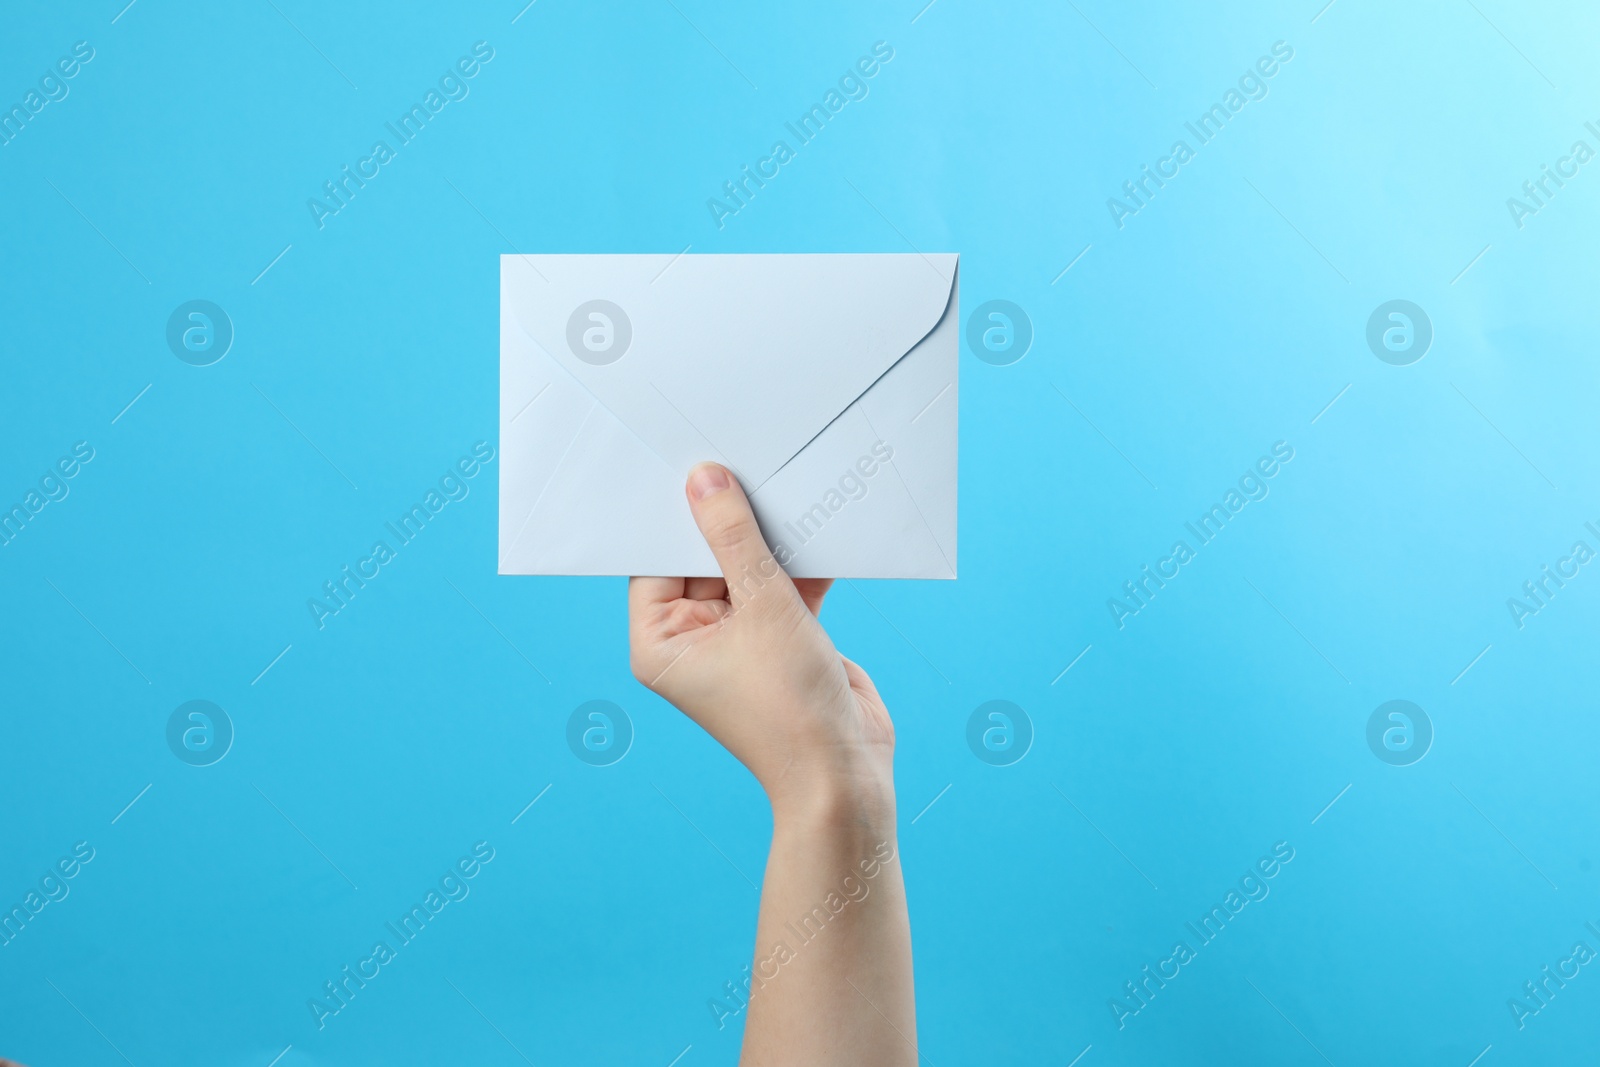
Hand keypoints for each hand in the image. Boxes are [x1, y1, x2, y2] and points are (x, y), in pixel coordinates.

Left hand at [628, 462, 894, 820]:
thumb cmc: (789, 706)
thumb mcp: (762, 605)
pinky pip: (783, 586)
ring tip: (787, 487)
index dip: (676, 517)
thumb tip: (705, 480)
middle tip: (746, 463)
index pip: (657, 561)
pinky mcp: (780, 638)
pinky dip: (802, 565)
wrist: (846, 772)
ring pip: (748, 570)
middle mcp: (693, 639)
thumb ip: (734, 538)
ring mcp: (738, 639)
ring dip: (771, 540)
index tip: (695, 465)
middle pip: (704, 560)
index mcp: (660, 642)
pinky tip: (820, 527)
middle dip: (730, 522)